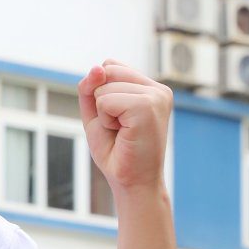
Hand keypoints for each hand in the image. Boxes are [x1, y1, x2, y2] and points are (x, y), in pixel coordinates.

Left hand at [78, 60, 171, 195]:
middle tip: (119, 128)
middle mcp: (158, 89)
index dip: (100, 93)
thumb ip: (91, 87)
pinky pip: (105, 100)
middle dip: (100, 101)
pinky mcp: (148, 106)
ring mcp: (156, 96)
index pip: (109, 66)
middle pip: (106, 70)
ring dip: (103, 114)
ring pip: (104, 86)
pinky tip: (123, 134)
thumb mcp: (96, 113)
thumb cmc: (117, 152)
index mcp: (151, 87)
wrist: (132, 183)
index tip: (118, 119)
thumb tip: (98, 67)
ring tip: (123, 133)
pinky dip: (105, 119)